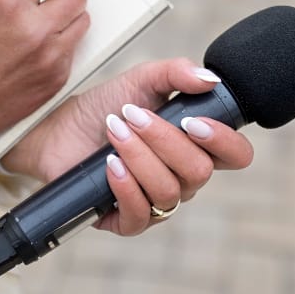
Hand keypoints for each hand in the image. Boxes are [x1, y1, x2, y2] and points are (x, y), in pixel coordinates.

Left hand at [2, 58, 253, 234]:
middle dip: (164, 139)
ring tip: (114, 131)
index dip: (224, 141)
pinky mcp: (127, 220)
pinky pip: (140, 215)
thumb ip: (176, 73)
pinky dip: (126, 187)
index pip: (235, 155)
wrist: (59, 130)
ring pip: (168, 190)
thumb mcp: (140, 80)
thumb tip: (210, 80)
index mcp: (196, 146)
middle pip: (199, 172)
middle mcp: (183, 178)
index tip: (193, 120)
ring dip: (139, 156)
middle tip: (132, 114)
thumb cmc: (105, 107)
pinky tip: (110, 164)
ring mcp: (157, 201)